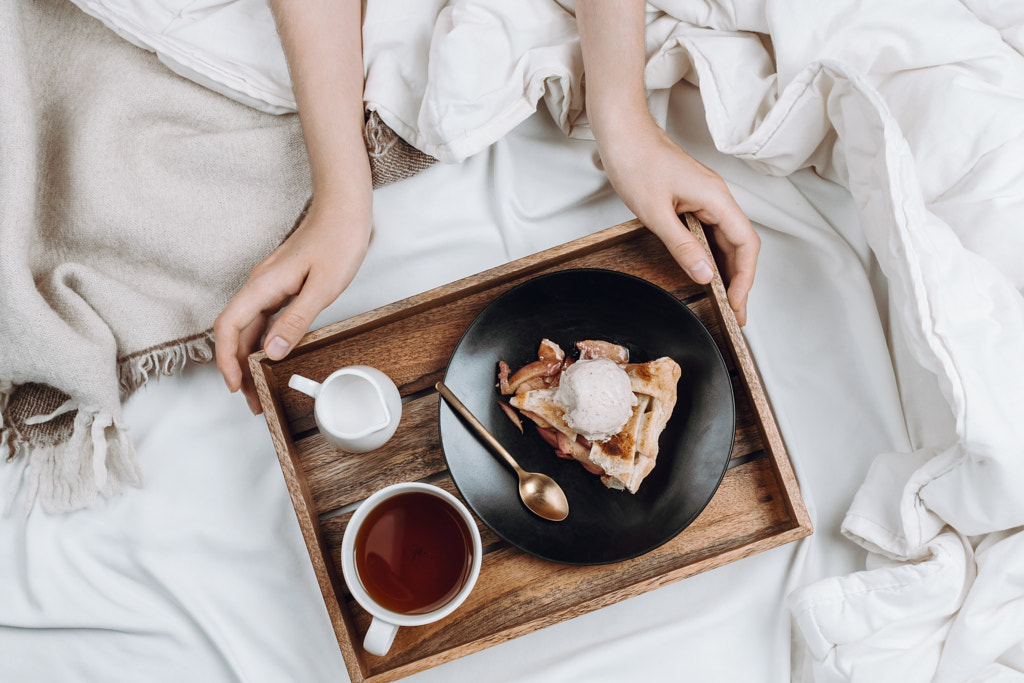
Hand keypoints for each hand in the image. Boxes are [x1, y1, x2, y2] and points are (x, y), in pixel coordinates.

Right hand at [214, 198, 371, 413]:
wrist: (344, 209)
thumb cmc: (337, 240)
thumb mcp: (322, 287)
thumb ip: (296, 320)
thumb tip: (271, 352)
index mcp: (262, 286)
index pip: (228, 327)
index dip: (226, 360)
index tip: (234, 386)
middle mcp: (260, 286)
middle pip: (236, 332)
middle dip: (238, 368)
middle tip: (253, 400)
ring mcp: (270, 285)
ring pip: (250, 327)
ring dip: (250, 358)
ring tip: (261, 386)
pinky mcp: (282, 285)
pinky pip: (265, 319)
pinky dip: (264, 342)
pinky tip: (273, 357)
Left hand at [597, 120, 758, 324]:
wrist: (622, 133)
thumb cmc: (636, 161)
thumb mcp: (655, 212)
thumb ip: (682, 245)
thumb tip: (704, 274)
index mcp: (716, 198)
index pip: (746, 243)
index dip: (745, 277)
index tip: (737, 303)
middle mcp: (717, 197)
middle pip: (740, 244)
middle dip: (740, 280)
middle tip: (735, 313)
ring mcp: (706, 197)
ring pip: (726, 239)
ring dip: (727, 269)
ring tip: (725, 299)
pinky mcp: (693, 199)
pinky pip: (710, 231)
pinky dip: (712, 254)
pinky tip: (706, 271)